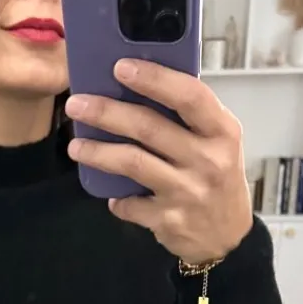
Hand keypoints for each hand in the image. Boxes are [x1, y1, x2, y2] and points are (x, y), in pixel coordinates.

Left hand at [65, 59, 253, 264]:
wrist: (227, 237)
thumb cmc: (218, 178)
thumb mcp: (218, 142)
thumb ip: (189, 117)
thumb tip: (137, 87)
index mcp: (222, 131)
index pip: (189, 96)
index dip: (154, 79)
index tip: (120, 67)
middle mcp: (207, 160)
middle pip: (148, 127)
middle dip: (106, 112)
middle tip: (76, 104)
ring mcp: (187, 191)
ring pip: (132, 163)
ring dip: (97, 153)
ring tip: (75, 146)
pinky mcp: (169, 220)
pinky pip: (130, 204)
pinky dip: (116, 200)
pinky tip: (110, 195)